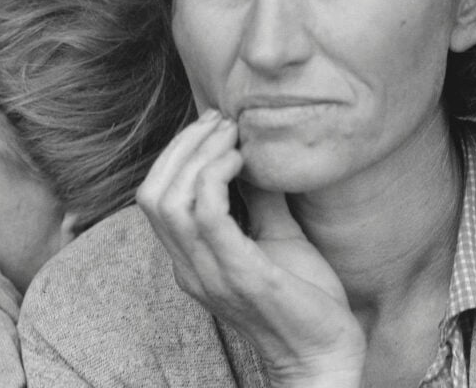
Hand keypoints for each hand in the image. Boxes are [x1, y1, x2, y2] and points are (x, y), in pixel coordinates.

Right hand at [136, 110, 364, 387]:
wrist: (323, 355)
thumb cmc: (302, 298)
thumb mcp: (277, 237)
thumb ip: (260, 200)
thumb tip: (259, 154)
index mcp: (193, 259)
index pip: (155, 197)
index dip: (177, 153)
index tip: (214, 124)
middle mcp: (190, 268)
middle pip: (152, 193)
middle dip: (182, 146)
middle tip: (221, 121)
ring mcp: (210, 274)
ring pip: (170, 201)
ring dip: (198, 155)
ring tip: (232, 135)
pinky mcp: (240, 275)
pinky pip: (207, 217)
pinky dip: (216, 178)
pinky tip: (242, 161)